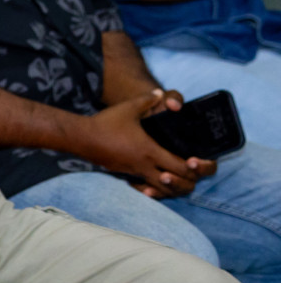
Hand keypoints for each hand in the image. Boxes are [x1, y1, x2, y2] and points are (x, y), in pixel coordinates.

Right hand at [83, 89, 215, 197]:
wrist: (81, 138)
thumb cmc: (105, 123)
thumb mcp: (128, 108)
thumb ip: (147, 100)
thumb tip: (160, 93)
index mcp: (149, 151)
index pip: (181, 167)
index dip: (195, 167)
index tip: (200, 161)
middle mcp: (144, 166)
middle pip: (175, 185)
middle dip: (188, 181)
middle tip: (194, 173)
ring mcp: (134, 172)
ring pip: (161, 190)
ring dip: (172, 187)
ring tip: (178, 178)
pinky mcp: (125, 174)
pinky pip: (146, 187)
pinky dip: (155, 188)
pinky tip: (156, 183)